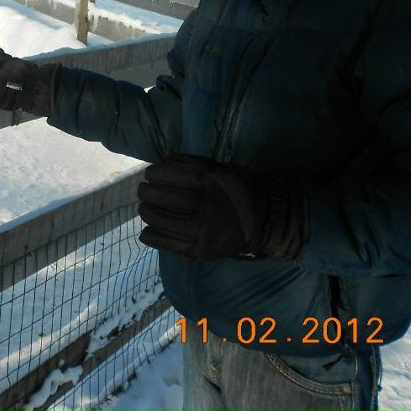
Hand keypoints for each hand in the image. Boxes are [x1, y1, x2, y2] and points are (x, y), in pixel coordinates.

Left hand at [137, 153, 303, 260]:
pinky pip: (167, 244)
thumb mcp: (221, 169)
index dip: (155, 173)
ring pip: (160, 221)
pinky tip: (148, 229)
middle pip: (161, 198)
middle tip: (143, 190)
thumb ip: (192, 163)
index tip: (150, 173)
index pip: (170, 175)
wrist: (267, 222)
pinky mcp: (200, 251)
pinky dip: (152, 235)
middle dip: (147, 192)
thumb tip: (164, 160)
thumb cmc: (243, 189)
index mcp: (209, 184)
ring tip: (145, 208)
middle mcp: (204, 208)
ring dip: (147, 212)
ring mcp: (201, 232)